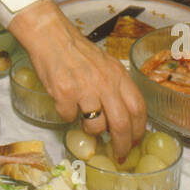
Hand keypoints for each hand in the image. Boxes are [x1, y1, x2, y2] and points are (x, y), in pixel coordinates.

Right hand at [7, 0, 145, 160]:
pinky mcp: (64, 93)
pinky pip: (69, 117)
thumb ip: (115, 86)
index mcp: (118, 75)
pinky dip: (67, 116)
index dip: (139, 130)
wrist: (50, 36)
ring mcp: (84, 88)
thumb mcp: (105, 64)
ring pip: (95, 125)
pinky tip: (65, 104)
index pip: (138, 108)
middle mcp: (104, 82)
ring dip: (91, 129)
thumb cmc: (77, 51)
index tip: (136, 141)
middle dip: (122, 144)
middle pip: (121, 124)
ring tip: (85, 120)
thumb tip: (123, 116)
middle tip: (119, 154)